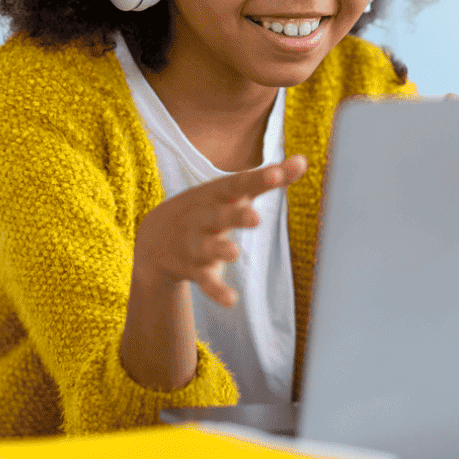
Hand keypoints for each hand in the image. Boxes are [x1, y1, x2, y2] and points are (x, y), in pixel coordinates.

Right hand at [133, 155, 307, 307]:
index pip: (238, 184)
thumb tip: (303, 159)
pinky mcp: (194, 270)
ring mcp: (196, 244)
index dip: (258, 179)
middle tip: (255, 217)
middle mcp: (204, 217)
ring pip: (207, 247)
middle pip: (219, 215)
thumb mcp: (232, 190)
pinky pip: (205, 281)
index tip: (278, 174)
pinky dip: (216, 291)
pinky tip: (230, 300)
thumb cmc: (207, 207)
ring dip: (219, 249)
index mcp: (216, 194)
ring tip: (234, 252)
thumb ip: (269, 178)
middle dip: (235, 215)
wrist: (154, 237)